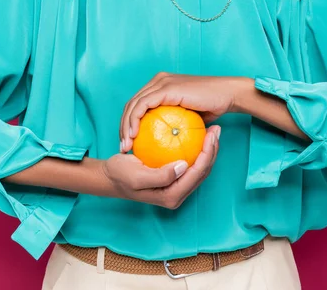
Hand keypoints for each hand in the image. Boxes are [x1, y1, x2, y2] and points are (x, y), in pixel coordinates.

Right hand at [102, 125, 220, 207]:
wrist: (110, 177)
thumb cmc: (121, 174)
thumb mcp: (137, 175)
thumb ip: (161, 175)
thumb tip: (183, 166)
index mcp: (171, 196)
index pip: (196, 174)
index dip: (207, 154)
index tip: (210, 135)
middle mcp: (177, 193)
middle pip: (203, 172)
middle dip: (213, 150)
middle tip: (216, 130)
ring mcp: (177, 186)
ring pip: (200, 168)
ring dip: (208, 149)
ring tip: (213, 130)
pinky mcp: (174, 177)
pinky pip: (191, 163)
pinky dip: (197, 149)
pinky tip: (199, 133)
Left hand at [119, 72, 247, 152]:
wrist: (227, 95)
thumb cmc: (212, 107)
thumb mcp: (187, 117)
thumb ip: (173, 123)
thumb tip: (163, 142)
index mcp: (161, 84)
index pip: (138, 104)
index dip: (128, 123)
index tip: (129, 143)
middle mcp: (158, 80)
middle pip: (132, 103)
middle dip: (123, 126)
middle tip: (123, 147)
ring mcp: (161, 82)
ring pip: (134, 104)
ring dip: (125, 126)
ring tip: (126, 145)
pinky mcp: (166, 88)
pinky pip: (143, 105)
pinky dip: (135, 121)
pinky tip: (134, 136)